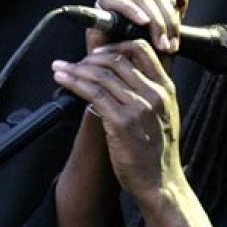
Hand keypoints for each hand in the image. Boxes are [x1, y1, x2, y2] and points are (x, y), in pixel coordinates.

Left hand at [53, 0, 187, 196]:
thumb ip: (149, 92)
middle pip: (117, 59)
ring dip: (76, 69)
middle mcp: (154, 93)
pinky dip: (74, 83)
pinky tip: (63, 80)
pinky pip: (94, 94)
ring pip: (102, 75)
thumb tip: (123, 74)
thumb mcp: (164, 114)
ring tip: (60, 69)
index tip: (98, 54)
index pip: (141, 49)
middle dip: (90, 58)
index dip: (115, 46)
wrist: (160, 181)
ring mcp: (139, 108)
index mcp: (166, 88)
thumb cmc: (158, 151)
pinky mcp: (121, 123)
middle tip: (74, 63)